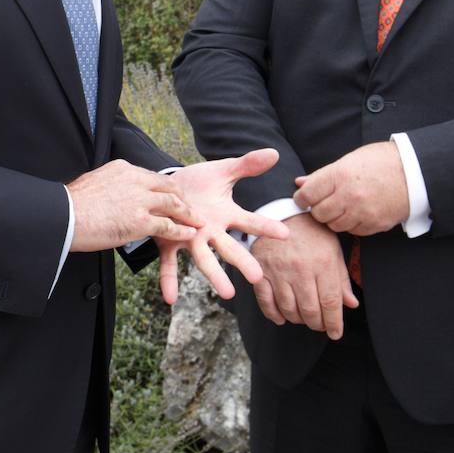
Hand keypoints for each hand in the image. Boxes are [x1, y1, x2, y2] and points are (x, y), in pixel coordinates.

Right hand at [68, 160, 199, 251]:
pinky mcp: (141, 221)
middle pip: (168, 185)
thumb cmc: (70, 205)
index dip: (163, 187)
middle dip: (181, 196)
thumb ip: (108, 185)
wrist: (63, 217)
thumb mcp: (93, 183)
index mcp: (122, 168)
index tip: (170, 193)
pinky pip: (168, 226)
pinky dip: (181, 230)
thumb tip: (109, 194)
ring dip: (187, 213)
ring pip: (173, 203)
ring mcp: (140, 200)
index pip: (150, 176)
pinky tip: (189, 234)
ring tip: (196, 220)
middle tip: (189, 206)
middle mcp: (135, 180)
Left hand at [155, 149, 289, 303]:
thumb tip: (274, 153)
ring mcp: (190, 239)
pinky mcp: (168, 242)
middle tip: (258, 277)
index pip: (250, 221)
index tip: (285, 234)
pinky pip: (169, 263)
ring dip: (215, 275)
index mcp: (225, 215)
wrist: (168, 186)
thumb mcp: (223, 171)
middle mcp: (210, 231)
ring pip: (204, 258)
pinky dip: (169, 280)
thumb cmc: (198, 182)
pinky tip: (170, 299)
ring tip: (227, 293)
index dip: (266, 226)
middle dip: (243, 261)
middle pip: (230, 247)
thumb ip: (247, 165)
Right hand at [251, 213, 358, 339]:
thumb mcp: (333, 249)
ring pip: (289, 309)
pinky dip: (274, 314)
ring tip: (304, 318)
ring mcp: (278, 271)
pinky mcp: (261, 272)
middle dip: (318, 324)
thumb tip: (351, 304)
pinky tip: (282, 317)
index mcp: (322, 263)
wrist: (282, 212)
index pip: (330, 302)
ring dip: (298, 320)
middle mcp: (300, 269)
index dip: (334, 323)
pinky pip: (266, 302)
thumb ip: (341, 278)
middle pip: (310, 310)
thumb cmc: (312, 231)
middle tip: (320, 325)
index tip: (336, 333)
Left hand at [293, 141, 408, 236]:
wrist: (414, 172)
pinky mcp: (374, 225)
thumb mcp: (349, 160)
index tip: (304, 197)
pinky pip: (353, 231)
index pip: (307, 195)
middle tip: (325, 201)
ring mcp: (362, 213)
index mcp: (339, 176)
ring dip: (334, 218)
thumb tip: (300, 183)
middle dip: (318, 209)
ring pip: (334, 225)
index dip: (302, 198)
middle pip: (318, 214)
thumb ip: (323, 175)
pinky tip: (357, 211)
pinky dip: (351, 224)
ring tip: (343, 205)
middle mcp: (349, 196)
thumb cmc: (380, 161)